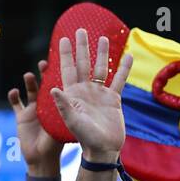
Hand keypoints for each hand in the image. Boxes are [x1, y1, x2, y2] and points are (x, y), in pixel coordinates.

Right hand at [8, 60, 63, 175]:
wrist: (43, 161)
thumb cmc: (56, 145)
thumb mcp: (61, 126)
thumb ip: (62, 112)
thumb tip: (65, 98)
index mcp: (58, 106)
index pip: (59, 85)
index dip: (59, 74)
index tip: (60, 64)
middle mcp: (46, 105)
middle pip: (44, 83)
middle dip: (43, 73)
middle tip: (43, 64)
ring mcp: (33, 110)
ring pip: (30, 90)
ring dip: (29, 82)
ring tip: (28, 75)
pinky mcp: (21, 117)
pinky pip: (16, 103)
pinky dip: (13, 96)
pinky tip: (13, 92)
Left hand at [49, 29, 132, 162]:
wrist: (103, 150)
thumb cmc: (86, 138)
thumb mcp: (72, 121)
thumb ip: (63, 105)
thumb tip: (51, 88)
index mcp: (73, 95)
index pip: (67, 69)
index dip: (65, 54)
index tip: (62, 39)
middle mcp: (85, 91)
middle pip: (83, 64)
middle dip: (82, 47)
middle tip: (80, 30)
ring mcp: (99, 94)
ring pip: (100, 69)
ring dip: (101, 53)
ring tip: (103, 38)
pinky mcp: (113, 99)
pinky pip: (118, 80)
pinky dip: (123, 69)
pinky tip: (128, 56)